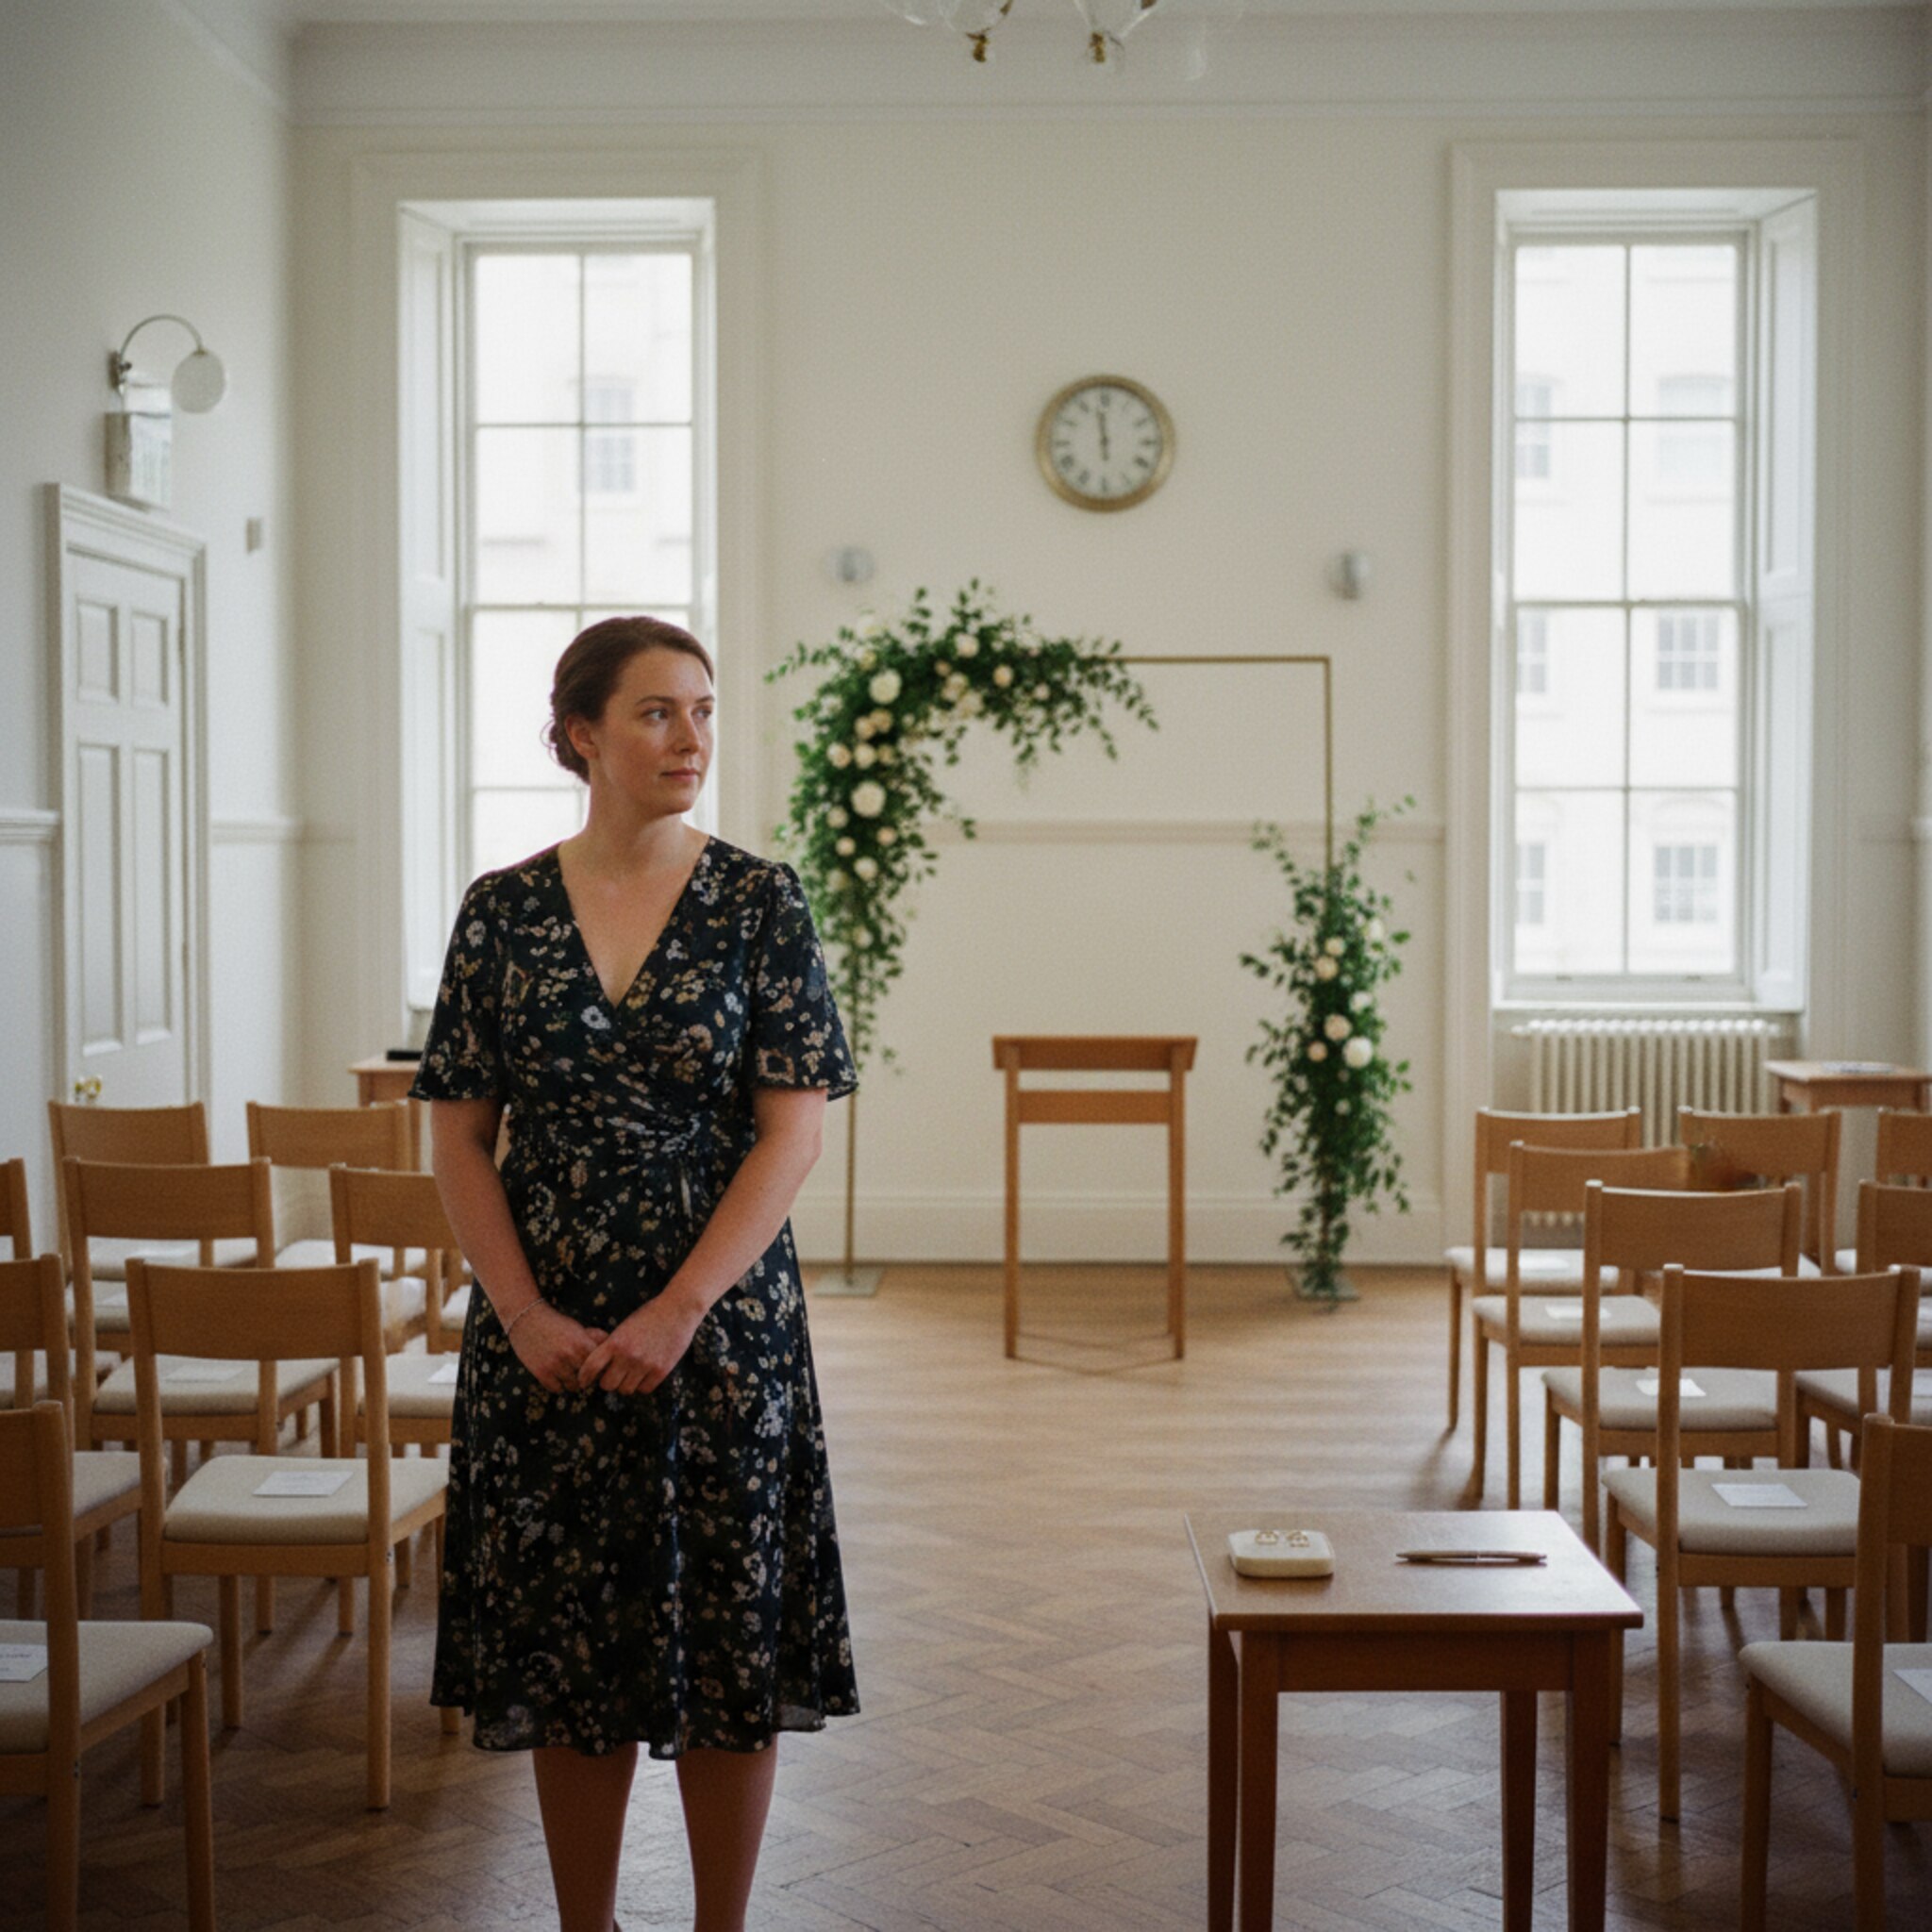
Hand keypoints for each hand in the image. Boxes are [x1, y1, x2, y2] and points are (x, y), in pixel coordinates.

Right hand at [505, 1302, 606, 1394]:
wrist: (526, 1318)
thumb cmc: (555, 1323)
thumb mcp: (577, 1328)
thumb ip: (594, 1339)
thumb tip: (611, 1347)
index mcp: (581, 1343)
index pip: (599, 1366)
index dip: (599, 1368)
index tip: (597, 1369)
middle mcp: (570, 1355)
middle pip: (588, 1378)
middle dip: (587, 1377)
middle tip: (585, 1375)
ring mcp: (555, 1365)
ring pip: (573, 1386)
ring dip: (573, 1382)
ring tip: (570, 1375)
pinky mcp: (541, 1373)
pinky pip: (557, 1389)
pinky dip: (558, 1385)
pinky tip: (556, 1376)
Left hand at [578, 1289, 704, 1396]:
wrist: (678, 1309)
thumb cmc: (649, 1315)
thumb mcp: (625, 1326)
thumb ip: (613, 1345)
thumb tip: (599, 1366)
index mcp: (615, 1342)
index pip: (591, 1367)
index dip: (584, 1377)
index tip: (584, 1381)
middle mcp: (628, 1356)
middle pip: (607, 1385)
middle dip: (609, 1381)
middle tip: (614, 1376)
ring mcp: (645, 1364)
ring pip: (625, 1390)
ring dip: (626, 1384)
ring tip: (631, 1374)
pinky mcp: (661, 1370)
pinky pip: (644, 1390)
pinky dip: (643, 1385)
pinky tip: (645, 1374)